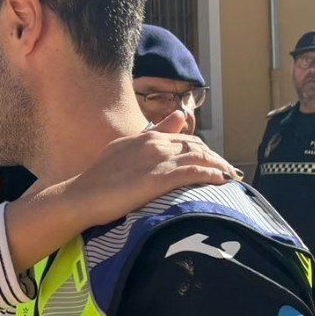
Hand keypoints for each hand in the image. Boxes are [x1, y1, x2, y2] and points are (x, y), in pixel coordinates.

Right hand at [55, 130, 234, 226]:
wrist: (82, 196)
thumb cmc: (97, 180)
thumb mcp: (122, 151)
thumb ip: (148, 138)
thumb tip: (173, 120)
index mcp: (145, 137)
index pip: (183, 138)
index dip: (202, 149)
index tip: (213, 161)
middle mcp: (155, 144)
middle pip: (196, 146)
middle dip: (215, 158)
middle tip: (228, 171)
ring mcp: (157, 160)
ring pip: (200, 157)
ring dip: (219, 166)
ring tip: (232, 176)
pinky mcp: (159, 178)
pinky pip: (194, 172)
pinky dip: (212, 175)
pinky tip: (223, 181)